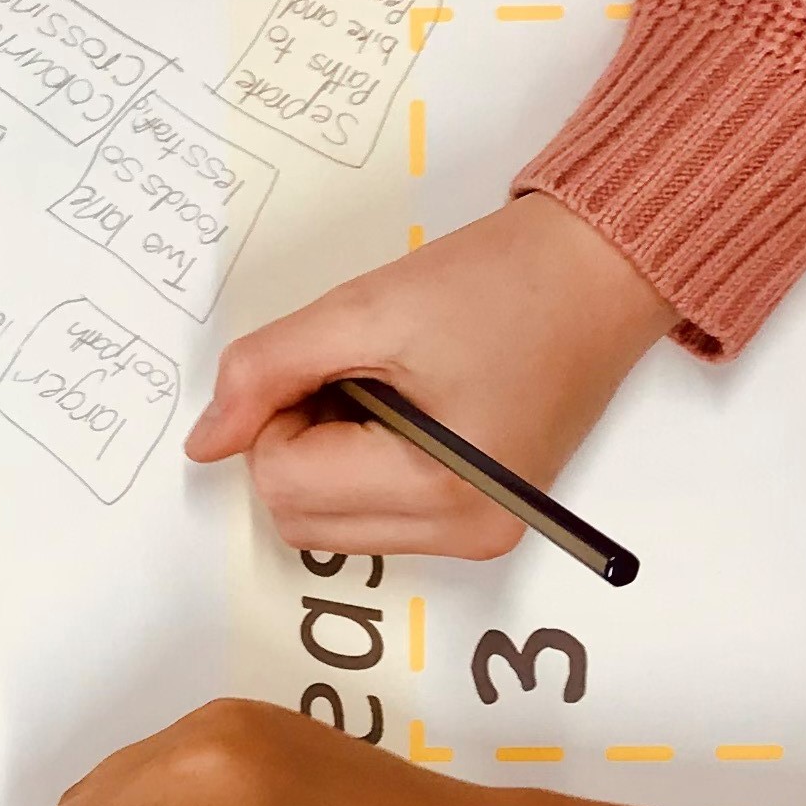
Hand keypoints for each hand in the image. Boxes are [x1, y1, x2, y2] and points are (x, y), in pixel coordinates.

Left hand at [193, 195, 673, 558]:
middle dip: (299, 440)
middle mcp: (467, 532)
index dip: (279, 411)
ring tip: (389, 385)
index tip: (331, 358)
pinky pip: (374, 516)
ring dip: (328, 456)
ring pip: (328, 525)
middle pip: (298, 518)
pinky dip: (363, 466)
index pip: (282, 481)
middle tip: (354, 369)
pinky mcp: (485, 521)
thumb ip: (268, 369)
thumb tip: (203, 442)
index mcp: (442, 490)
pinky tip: (408, 409)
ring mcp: (481, 535)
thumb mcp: (367, 306)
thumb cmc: (506, 280)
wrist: (602, 270)